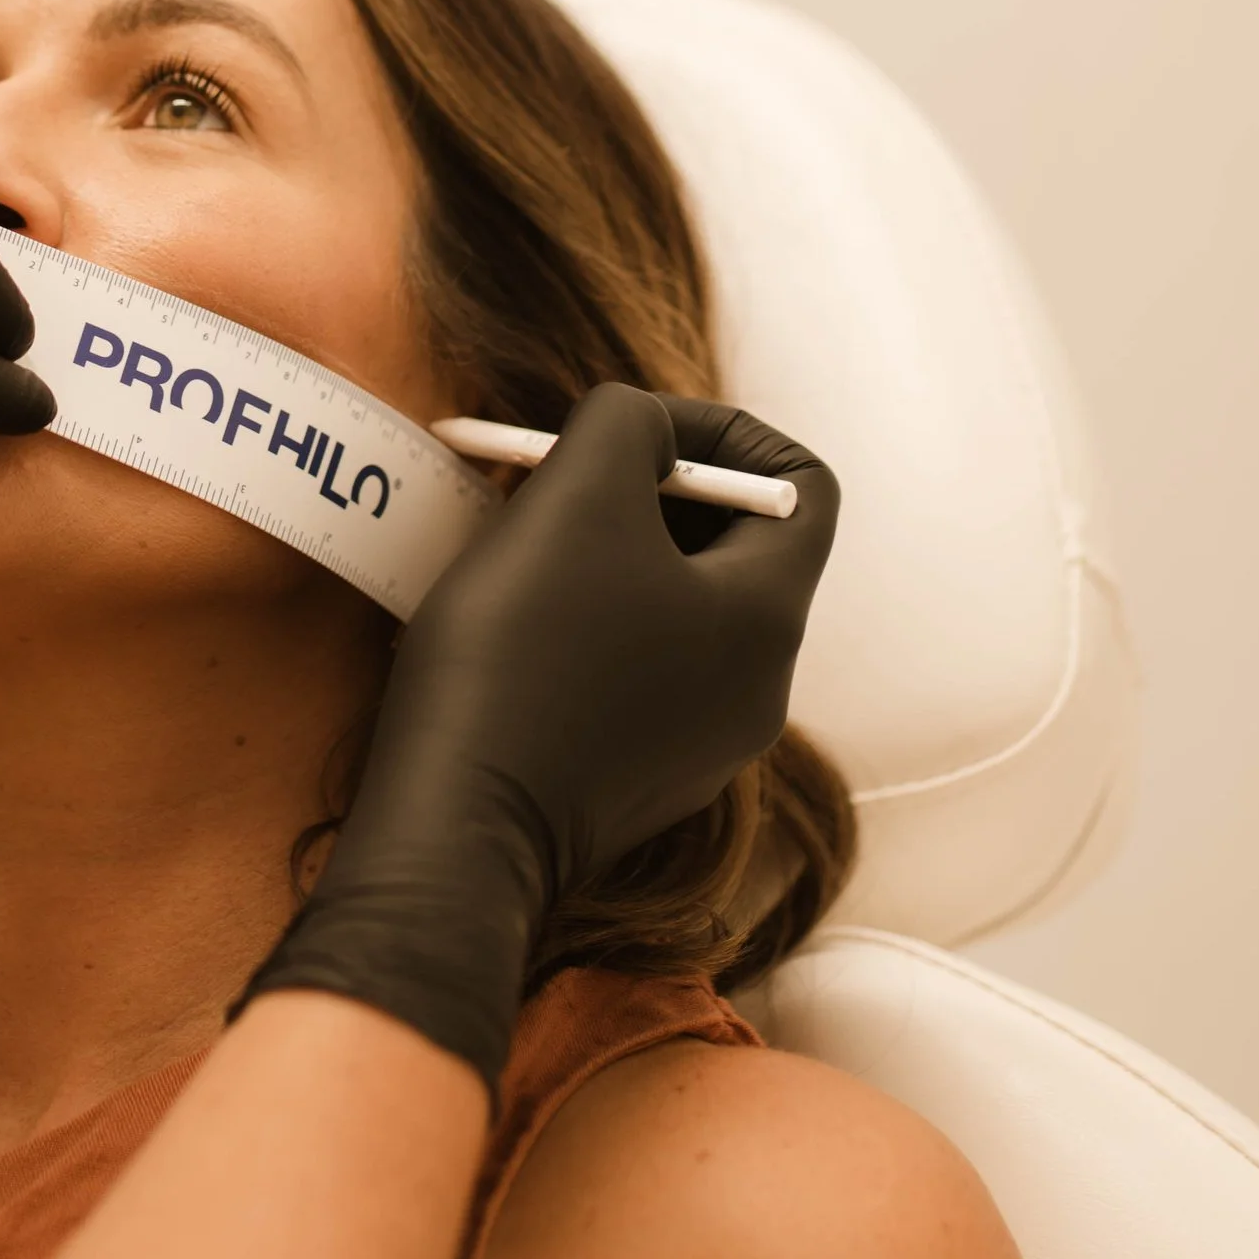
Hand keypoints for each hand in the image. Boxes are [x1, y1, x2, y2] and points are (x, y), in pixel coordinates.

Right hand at [237, 385, 839, 1095]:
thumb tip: (646, 429)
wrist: (456, 832)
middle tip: (558, 473)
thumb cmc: (523, 656)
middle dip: (649, 490)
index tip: (633, 428)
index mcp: (769, 617)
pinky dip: (588, 624)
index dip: (726, 433)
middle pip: (734, 548)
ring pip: (676, 610)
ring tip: (522, 539)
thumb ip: (629, 425)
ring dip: (609, 554)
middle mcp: (759, 689)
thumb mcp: (577, 497)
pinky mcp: (638, 785)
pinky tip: (511, 624)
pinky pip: (636, 672)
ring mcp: (701, 747)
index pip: (801, 486)